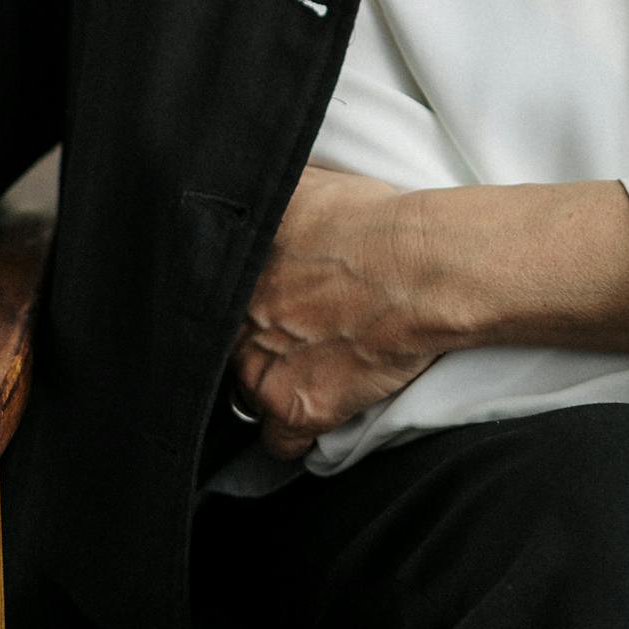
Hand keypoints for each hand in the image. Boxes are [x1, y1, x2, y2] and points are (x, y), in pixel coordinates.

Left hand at [230, 164, 439, 457]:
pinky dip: (297, 433)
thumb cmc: (372, 220)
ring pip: (249, 394)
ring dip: (273, 383)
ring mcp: (262, 370)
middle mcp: (236, 323)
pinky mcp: (297, 409)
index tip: (263, 305)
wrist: (417, 267)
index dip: (241, 306)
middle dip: (257, 341)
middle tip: (297, 328)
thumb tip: (237, 185)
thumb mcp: (300, 185)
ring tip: (313, 362)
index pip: (211, 301)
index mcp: (233, 269)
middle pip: (230, 347)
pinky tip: (319, 404)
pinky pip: (280, 443)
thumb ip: (260, 199)